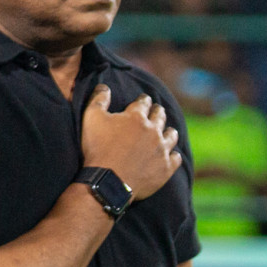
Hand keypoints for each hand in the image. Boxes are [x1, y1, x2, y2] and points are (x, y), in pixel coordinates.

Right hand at [80, 86, 181, 200]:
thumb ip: (99, 99)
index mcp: (136, 117)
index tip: (143, 99)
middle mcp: (153, 131)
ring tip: (168, 131)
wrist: (108, 181)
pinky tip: (171, 154)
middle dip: (158, 111)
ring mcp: (162, 150)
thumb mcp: (91, 118)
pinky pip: (175, 157)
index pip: (144, 102)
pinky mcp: (165, 168)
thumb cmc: (97, 148)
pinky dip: (173, 154)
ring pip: (171, 135)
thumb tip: (105, 86)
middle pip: (160, 116)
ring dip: (169, 131)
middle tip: (157, 110)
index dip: (143, 100)